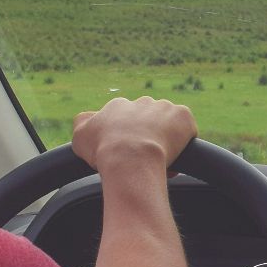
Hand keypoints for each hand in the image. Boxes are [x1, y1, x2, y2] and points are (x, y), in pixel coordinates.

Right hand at [72, 96, 196, 172]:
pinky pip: (187, 129)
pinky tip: (176, 158)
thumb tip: (87, 119)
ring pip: (168, 125)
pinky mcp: (183, 116)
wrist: (130, 158)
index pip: (124, 121)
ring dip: (166, 141)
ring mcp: (164, 108)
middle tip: (145, 160)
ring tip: (161, 163)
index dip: (127, 141)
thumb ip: (82, 124)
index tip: (128, 157)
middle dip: (147, 139)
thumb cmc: (104, 151)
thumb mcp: (80, 137)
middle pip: (147, 121)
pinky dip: (184, 143)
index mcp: (118, 106)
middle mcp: (141, 102)